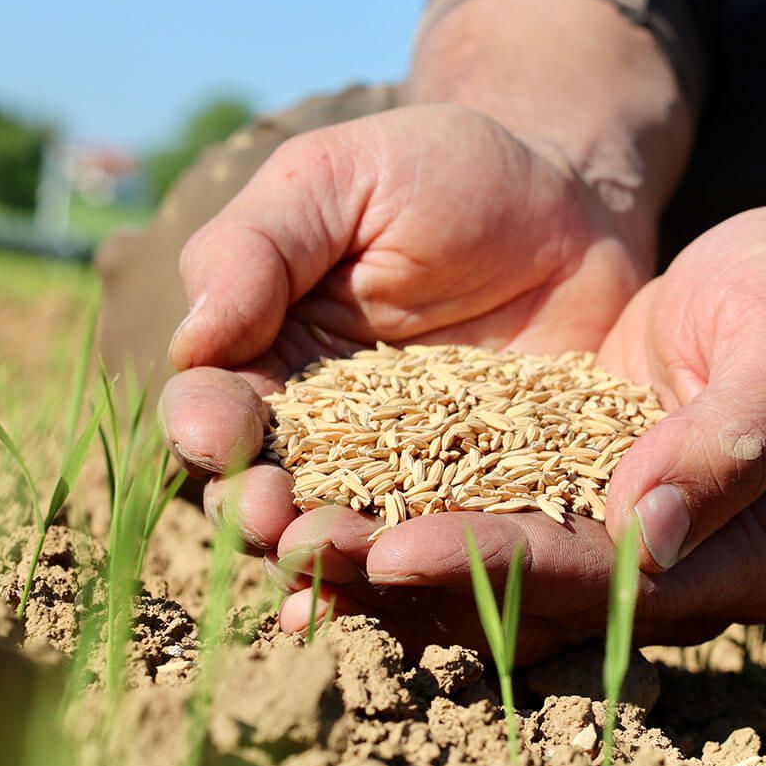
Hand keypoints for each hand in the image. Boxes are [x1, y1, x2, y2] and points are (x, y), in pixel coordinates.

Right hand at [157, 103, 649, 561]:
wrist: (571, 197)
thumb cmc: (445, 170)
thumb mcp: (340, 176)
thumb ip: (259, 246)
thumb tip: (193, 339)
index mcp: (272, 348)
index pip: (216, 401)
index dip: (206, 426)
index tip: (218, 438)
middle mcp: (328, 422)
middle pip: (271, 484)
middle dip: (260, 508)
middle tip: (273, 518)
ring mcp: (409, 463)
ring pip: (350, 524)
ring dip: (328, 551)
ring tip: (331, 555)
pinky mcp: (486, 485)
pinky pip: (445, 535)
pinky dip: (420, 571)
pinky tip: (404, 596)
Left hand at [262, 207, 765, 660]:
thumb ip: (731, 440)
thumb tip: (643, 533)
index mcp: (737, 557)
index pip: (599, 576)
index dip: (496, 566)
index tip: (394, 549)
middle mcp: (664, 568)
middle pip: (526, 594)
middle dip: (413, 576)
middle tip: (303, 552)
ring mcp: (613, 535)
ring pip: (486, 567)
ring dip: (386, 552)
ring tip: (284, 531)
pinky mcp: (570, 490)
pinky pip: (478, 512)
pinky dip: (404, 506)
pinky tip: (326, 489)